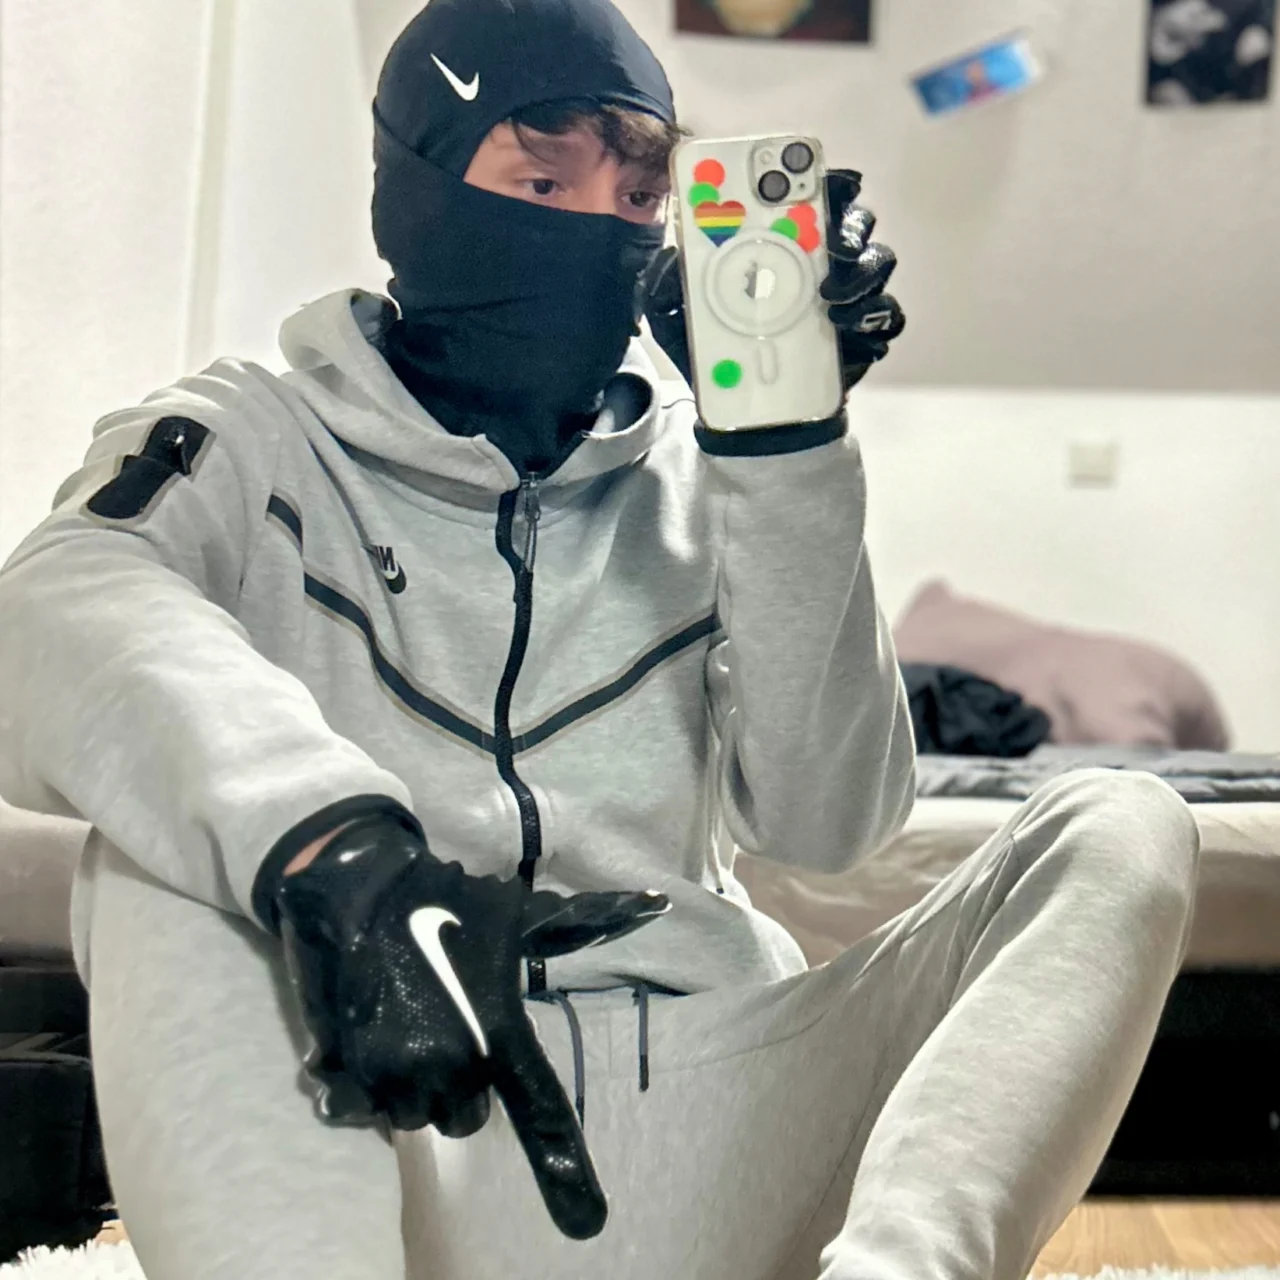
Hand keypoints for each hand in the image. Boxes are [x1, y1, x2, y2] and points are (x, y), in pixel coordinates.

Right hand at [271, 812, 668, 1238]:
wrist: (356, 886)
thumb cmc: (447, 900)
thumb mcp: (518, 913)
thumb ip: (586, 923)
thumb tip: (657, 904)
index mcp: (497, 1035)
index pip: (540, 1112)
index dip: (566, 1172)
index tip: (588, 1223)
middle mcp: (449, 1067)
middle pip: (466, 1116)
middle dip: (460, 1083)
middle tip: (449, 1025)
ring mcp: (392, 1077)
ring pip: (413, 1114)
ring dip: (413, 1084)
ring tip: (409, 1024)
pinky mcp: (343, 1077)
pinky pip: (362, 1108)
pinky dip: (365, 1084)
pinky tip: (373, 1034)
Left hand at [643, 169, 905, 392]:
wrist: (745, 416)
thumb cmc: (716, 353)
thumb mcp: (676, 320)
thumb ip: (663, 288)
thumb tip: (666, 261)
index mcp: (777, 244)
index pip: (804, 198)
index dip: (817, 179)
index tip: (821, 177)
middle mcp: (820, 262)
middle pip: (854, 221)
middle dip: (851, 224)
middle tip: (834, 243)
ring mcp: (847, 298)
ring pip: (877, 263)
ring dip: (861, 275)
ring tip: (830, 299)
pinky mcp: (863, 337)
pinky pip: (886, 319)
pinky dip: (873, 320)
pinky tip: (846, 328)